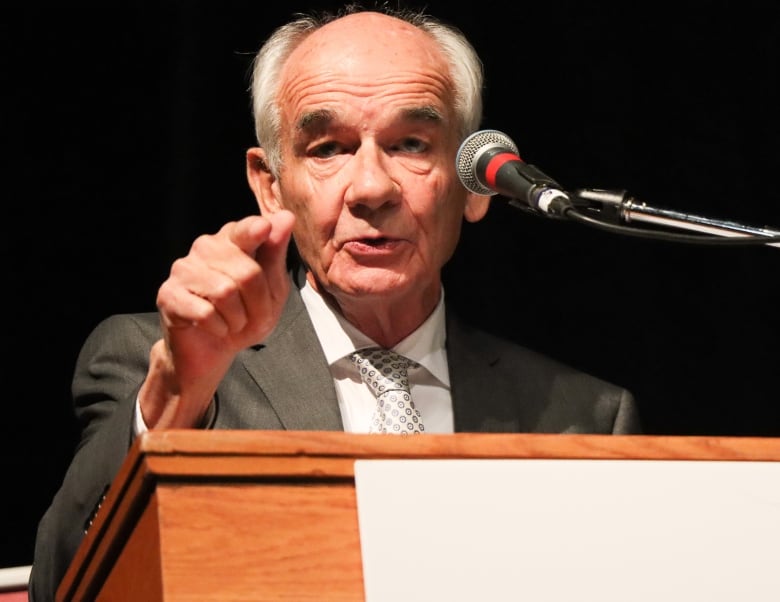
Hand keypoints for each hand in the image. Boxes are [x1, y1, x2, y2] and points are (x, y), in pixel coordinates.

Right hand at [138, 210, 294, 428]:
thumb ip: (275, 254)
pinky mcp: (168, 294)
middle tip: (253, 316)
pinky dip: (220, 327)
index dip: (255, 231)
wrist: (212, 351)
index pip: (245, 229)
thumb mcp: (272, 288)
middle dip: (259, 304)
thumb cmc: (245, 315)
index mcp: (231, 240)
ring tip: (233, 322)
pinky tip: (215, 328)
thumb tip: (286, 217)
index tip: (264, 228)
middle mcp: (205, 248)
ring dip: (239, 318)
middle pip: (247, 272)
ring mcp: (183, 269)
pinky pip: (205, 312)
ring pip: (226, 293)